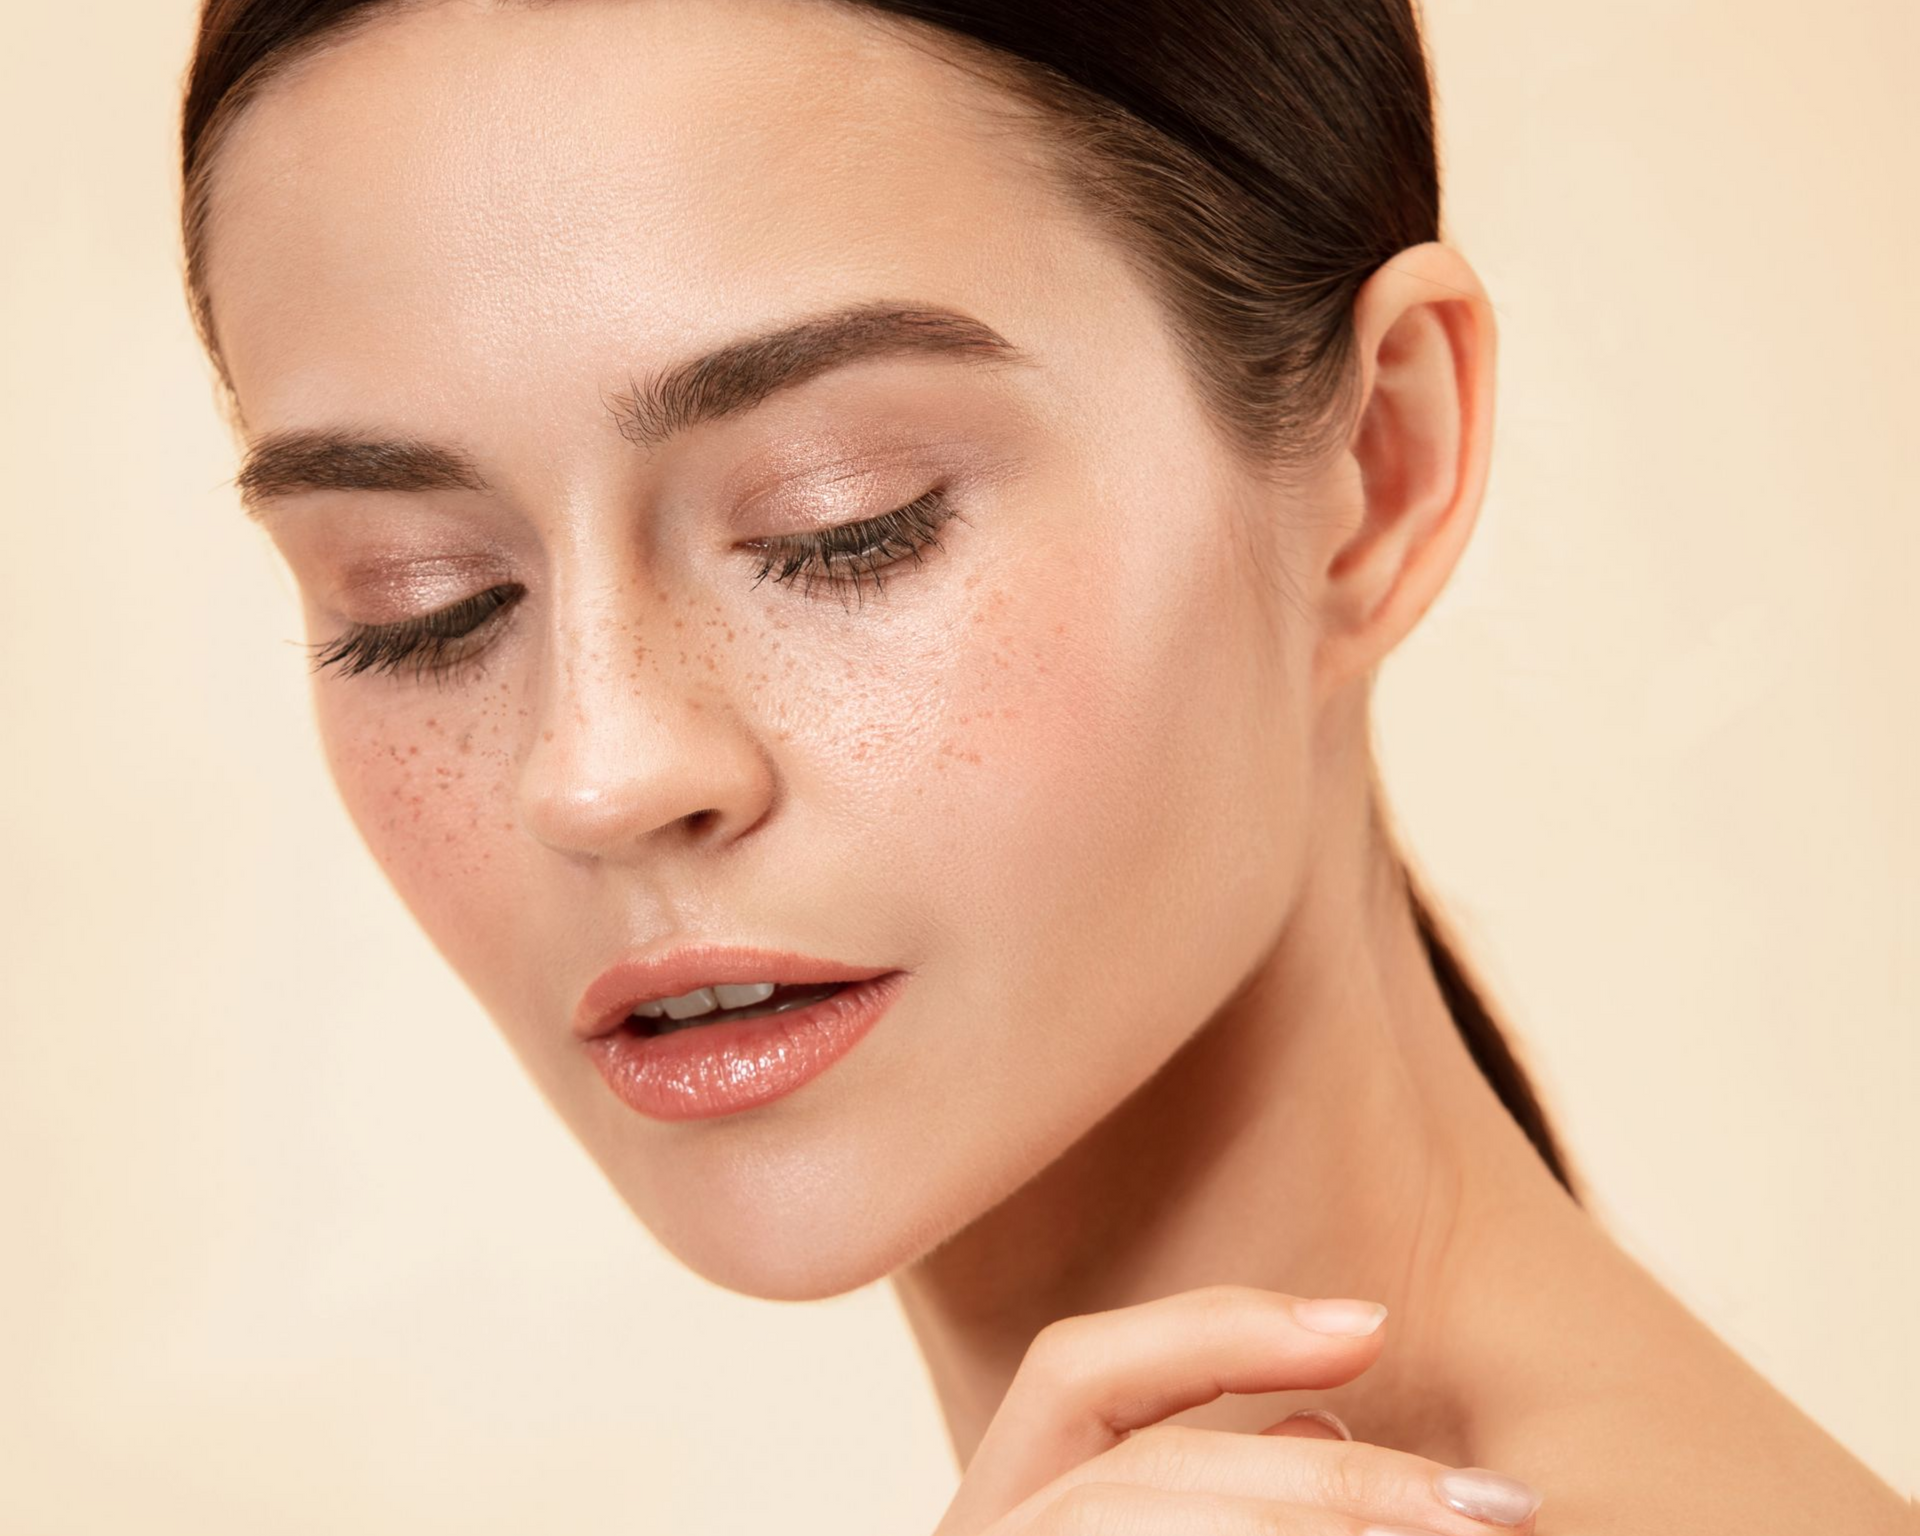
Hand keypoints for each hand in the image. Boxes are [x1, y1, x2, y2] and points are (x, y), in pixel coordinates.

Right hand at [933, 1284, 1543, 1535]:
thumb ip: (1217, 1510)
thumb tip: (1320, 1427)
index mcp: (997, 1523)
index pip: (1075, 1376)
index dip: (1215, 1332)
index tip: (1370, 1325)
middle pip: (1135, 1475)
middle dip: (1322, 1481)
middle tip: (1486, 1512)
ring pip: (1129, 1520)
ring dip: (1307, 1528)